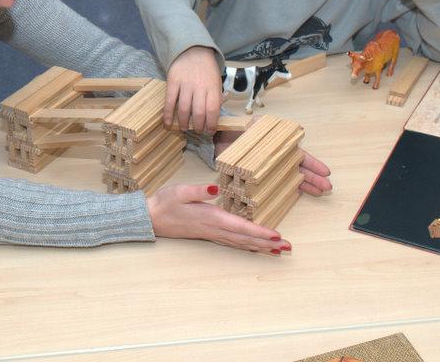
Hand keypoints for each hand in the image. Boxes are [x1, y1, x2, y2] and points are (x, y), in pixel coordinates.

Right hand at [147, 184, 290, 254]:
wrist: (151, 218)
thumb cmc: (165, 202)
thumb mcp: (180, 191)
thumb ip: (199, 190)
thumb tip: (216, 188)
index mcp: (211, 217)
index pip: (240, 226)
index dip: (259, 231)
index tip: (277, 236)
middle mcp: (214, 228)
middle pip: (245, 239)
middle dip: (268, 243)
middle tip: (288, 247)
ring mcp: (212, 233)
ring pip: (241, 243)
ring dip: (261, 247)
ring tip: (278, 251)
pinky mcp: (208, 234)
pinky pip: (233, 243)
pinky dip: (247, 246)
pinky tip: (255, 248)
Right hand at [165, 46, 222, 133]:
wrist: (193, 50)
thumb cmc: (207, 69)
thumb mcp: (217, 81)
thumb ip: (216, 97)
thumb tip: (214, 118)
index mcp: (213, 87)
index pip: (213, 110)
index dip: (211, 124)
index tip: (210, 131)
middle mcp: (199, 87)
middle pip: (198, 112)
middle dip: (198, 126)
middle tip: (197, 131)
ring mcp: (185, 85)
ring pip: (184, 109)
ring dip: (183, 123)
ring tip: (184, 128)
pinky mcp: (172, 82)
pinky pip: (169, 101)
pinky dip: (168, 114)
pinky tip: (168, 123)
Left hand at [215, 135, 331, 195]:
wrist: (215, 138)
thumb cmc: (234, 129)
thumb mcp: (254, 125)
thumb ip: (272, 130)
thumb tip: (299, 130)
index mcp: (277, 144)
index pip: (299, 154)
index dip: (312, 164)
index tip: (325, 172)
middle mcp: (276, 156)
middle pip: (298, 167)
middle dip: (313, 177)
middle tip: (327, 188)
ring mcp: (268, 166)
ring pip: (289, 176)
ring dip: (304, 184)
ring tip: (319, 193)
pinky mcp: (257, 176)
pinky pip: (274, 184)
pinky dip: (285, 189)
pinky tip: (296, 196)